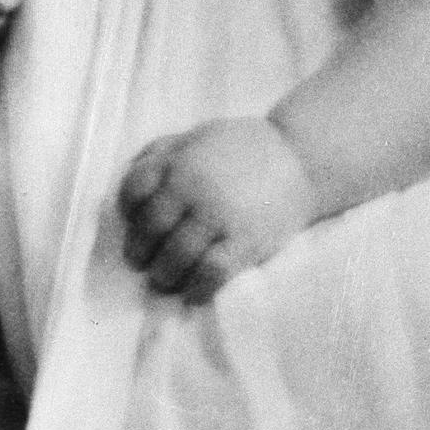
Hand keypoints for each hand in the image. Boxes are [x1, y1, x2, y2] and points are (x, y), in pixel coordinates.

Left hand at [118, 117, 315, 301]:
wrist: (302, 158)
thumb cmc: (245, 147)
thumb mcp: (198, 136)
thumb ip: (163, 150)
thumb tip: (131, 173)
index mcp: (179, 162)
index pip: (133, 191)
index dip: (127, 212)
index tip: (133, 225)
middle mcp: (193, 189)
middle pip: (150, 230)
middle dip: (139, 252)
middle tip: (142, 263)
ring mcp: (219, 217)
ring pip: (176, 256)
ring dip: (164, 275)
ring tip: (166, 280)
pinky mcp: (245, 241)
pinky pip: (211, 273)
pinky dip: (197, 289)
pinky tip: (194, 293)